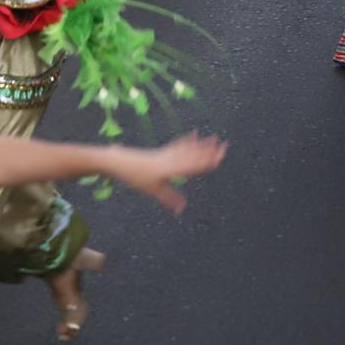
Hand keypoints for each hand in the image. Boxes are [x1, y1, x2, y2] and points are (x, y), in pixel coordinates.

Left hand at [110, 132, 228, 213]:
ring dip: (202, 144)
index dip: (209, 160)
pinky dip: (188, 140)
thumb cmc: (135, 176)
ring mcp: (167, 153)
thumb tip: (182, 210)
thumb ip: (169, 199)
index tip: (221, 156)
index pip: (196, 165)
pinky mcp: (161, 151)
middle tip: (225, 145)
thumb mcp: (153, 190)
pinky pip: (179, 145)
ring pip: (189, 148)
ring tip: (214, 138)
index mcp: (173, 168)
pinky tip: (194, 134)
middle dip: (210, 151)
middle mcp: (172, 158)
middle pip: (195, 154)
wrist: (120, 161)